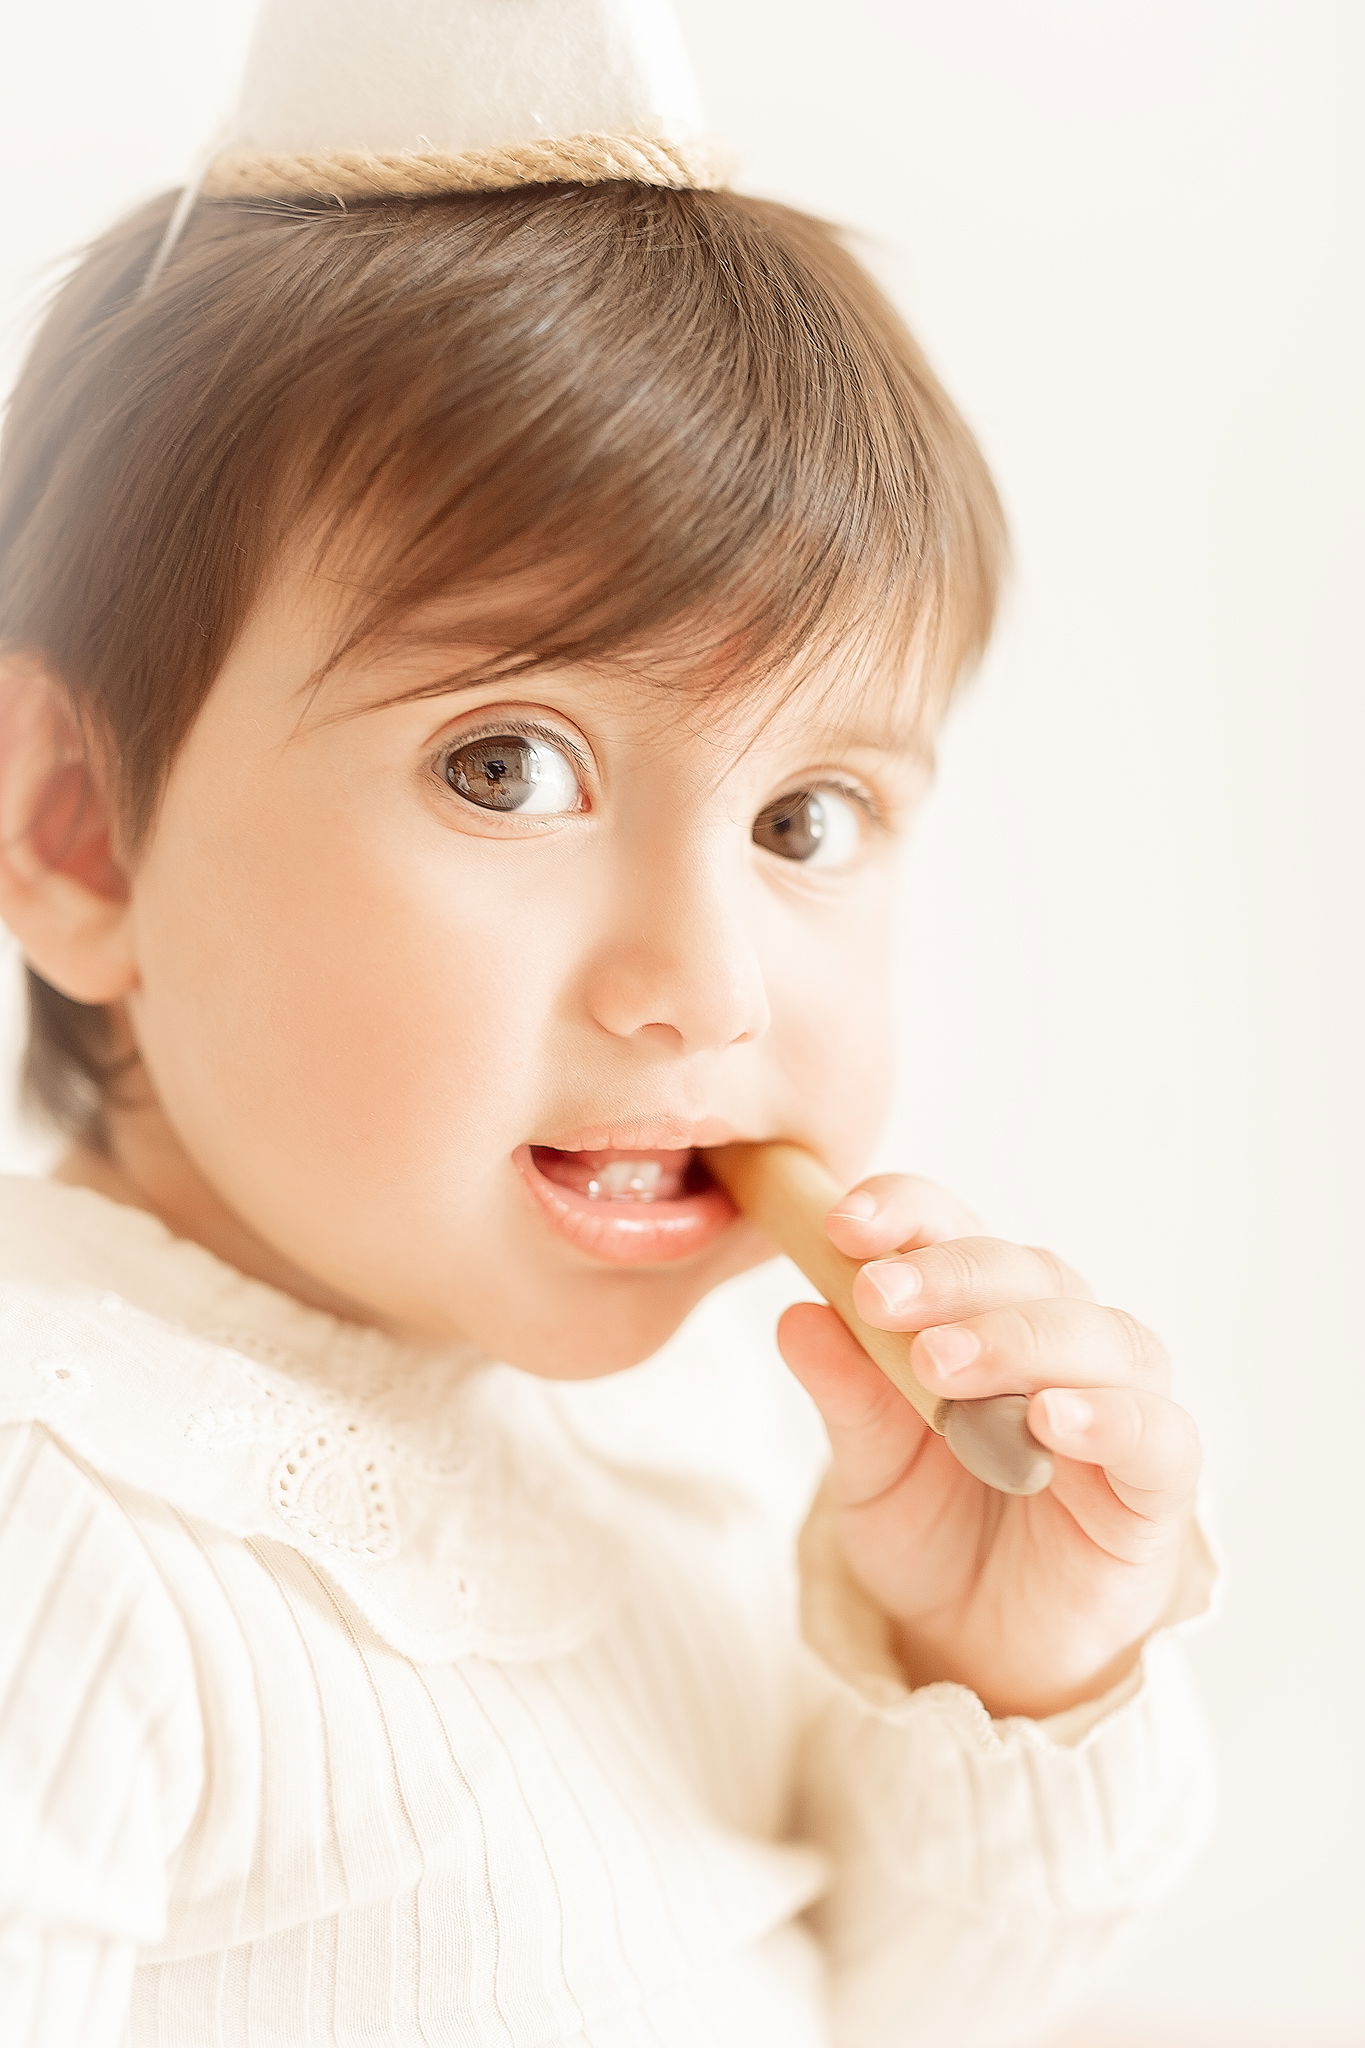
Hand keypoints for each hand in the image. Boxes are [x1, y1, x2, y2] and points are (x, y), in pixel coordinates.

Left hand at [776, 1172, 1202, 1719]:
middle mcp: (1056, 1338)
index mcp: (978, 1309)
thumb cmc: (933, 1528)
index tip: (844, 1224)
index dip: (906, 1211)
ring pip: (1097, 1336)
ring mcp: (1116, 1403)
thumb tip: (797, 1316)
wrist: (979, 1646)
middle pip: (1023, 1271)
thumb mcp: (867, 1465)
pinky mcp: (1155, 1484)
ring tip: (941, 1365)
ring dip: (1016, 1338)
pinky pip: (1157, 1435)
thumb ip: (846, 1394)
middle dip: (949, 1276)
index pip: (953, 1227)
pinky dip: (1111, 1418)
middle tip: (880, 1298)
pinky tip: (1052, 1420)